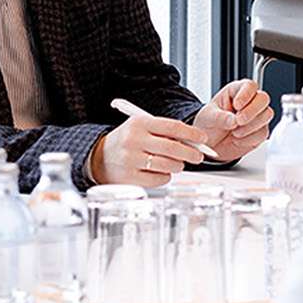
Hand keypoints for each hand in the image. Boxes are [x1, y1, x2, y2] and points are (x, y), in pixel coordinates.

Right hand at [89, 112, 209, 187]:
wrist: (99, 157)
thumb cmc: (127, 141)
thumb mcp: (141, 128)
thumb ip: (164, 132)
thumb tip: (193, 140)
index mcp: (139, 123)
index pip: (172, 126)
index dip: (191, 133)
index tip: (203, 139)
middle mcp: (134, 140)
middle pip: (172, 147)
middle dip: (191, 153)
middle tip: (198, 156)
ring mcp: (131, 159)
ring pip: (168, 165)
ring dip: (178, 165)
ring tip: (178, 164)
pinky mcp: (130, 177)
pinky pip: (159, 179)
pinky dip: (166, 177)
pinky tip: (162, 172)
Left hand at [193, 79, 273, 163]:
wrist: (210, 144)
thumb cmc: (208, 125)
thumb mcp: (207, 118)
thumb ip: (219, 117)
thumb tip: (233, 120)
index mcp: (236, 92)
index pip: (249, 85)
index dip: (246, 94)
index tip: (236, 105)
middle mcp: (249, 102)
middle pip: (263, 98)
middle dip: (252, 110)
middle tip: (239, 120)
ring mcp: (256, 117)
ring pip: (266, 115)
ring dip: (250, 126)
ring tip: (234, 132)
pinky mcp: (259, 132)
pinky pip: (263, 133)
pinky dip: (250, 138)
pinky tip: (238, 139)